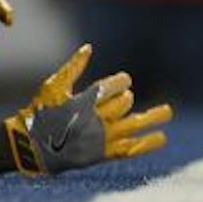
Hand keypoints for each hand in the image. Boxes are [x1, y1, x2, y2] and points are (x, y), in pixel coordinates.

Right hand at [2, 44, 172, 175]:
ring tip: (168, 112)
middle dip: (126, 98)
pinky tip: (161, 138)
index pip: (111, 87)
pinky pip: (131, 149)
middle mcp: (95, 119)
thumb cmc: (41, 112)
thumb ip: (73, 67)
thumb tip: (88, 48)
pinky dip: (147, 144)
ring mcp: (101, 137)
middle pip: (122, 104)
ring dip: (153, 118)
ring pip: (133, 126)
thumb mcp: (53, 86)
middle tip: (126, 97)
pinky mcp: (103, 153)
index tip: (125, 80)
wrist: (34, 146)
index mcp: (83, 101)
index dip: (121, 82)